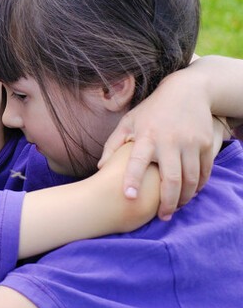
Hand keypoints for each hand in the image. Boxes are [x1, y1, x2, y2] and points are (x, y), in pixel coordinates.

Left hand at [98, 68, 221, 219]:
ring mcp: (190, 142)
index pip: (137, 160)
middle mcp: (169, 140)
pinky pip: (205, 172)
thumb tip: (100, 168)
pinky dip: (199, 186)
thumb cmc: (152, 110)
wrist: (187, 91)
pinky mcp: (206, 144)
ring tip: (176, 207)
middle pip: (171, 178)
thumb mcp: (128, 121)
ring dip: (185, 197)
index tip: (128, 197)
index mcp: (146, 135)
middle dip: (168, 202)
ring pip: (191, 179)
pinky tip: (190, 193)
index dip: (132, 179)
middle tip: (163, 217)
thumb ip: (113, 144)